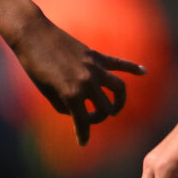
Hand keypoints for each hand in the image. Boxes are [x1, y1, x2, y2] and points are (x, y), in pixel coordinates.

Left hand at [7, 9, 142, 146]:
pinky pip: (118, 63)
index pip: (83, 122)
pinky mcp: (95, 56)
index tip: (82, 142)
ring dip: (119, 101)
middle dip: (98, 117)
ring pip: (118, 89)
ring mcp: (93, 68)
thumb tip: (79, 112)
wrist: (33, 36)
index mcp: (71, 95)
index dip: (83, 135)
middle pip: (104, 107)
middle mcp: (86, 82)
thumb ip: (65, 105)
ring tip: (114, 108)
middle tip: (90, 118)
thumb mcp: (47, 93)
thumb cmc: (35, 67)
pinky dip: (132, 67)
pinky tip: (144, 72)